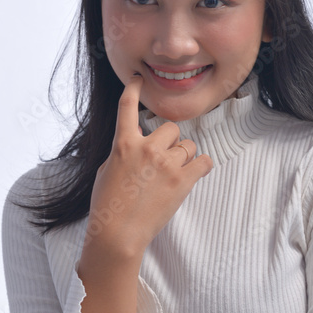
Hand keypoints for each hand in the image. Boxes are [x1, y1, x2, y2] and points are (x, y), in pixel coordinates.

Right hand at [86, 72, 213, 259]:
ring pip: (188, 145)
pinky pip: (204, 161)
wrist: (117, 234)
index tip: (138, 78)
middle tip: (163, 161)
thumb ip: (124, 149)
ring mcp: (165, 164)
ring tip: (173, 175)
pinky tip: (194, 174)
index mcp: (123, 143)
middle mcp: (145, 148)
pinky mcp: (182, 180)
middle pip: (171, 128)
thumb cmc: (108, 205)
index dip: (133, 88)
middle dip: (171, 141)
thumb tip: (136, 138)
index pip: (127, 106)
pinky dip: (202, 167)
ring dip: (184, 157)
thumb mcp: (108, 169)